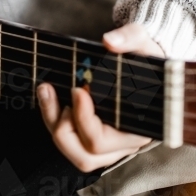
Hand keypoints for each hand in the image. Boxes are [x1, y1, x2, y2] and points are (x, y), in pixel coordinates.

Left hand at [37, 22, 163, 171]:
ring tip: (47, 93)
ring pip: (74, 153)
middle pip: (84, 157)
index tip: (78, 89)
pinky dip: (53, 120)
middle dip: (62, 126)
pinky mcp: (94, 137)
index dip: (83, 119)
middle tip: (60, 93)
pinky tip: (49, 95)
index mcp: (138, 128)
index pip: (101, 141)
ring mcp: (108, 146)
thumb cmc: (147, 58)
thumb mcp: (143, 42)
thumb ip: (131, 38)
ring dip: (54, 123)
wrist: (146, 63)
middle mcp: (124, 144)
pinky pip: (69, 141)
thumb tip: (110, 42)